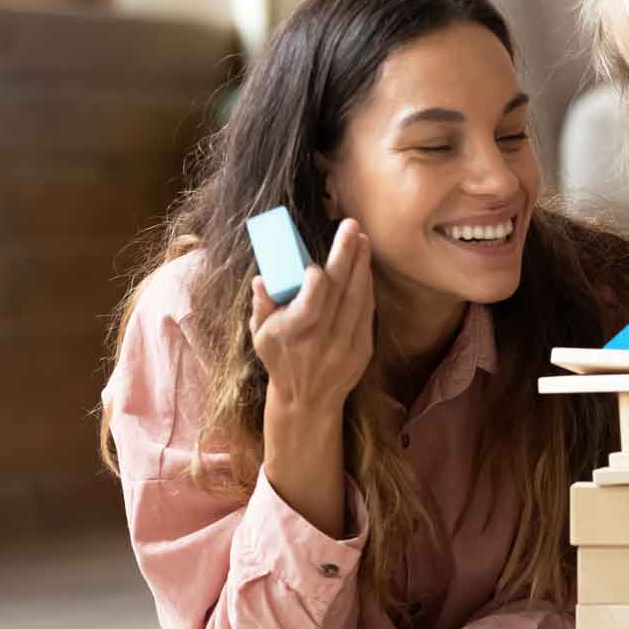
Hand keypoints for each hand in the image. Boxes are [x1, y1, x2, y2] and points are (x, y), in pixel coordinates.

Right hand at [250, 218, 373, 409]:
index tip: (314, 265)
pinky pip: (367, 312)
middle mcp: (324, 339)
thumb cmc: (280, 361)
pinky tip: (365, 268)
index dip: (316, 281)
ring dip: (362, 266)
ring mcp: (347, 345)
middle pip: (341, 291)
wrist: (307, 402)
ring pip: (359, 298)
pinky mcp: (363, 349)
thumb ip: (262, 306)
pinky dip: (366, 287)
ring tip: (362, 240)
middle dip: (346, 255)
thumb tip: (262, 278)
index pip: (312, 302)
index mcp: (295, 334)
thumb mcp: (261, 337)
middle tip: (351, 226)